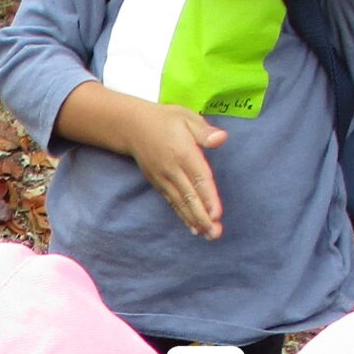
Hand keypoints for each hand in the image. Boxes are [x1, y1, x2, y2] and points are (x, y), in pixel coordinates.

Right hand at [127, 101, 226, 238]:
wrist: (132, 127)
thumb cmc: (165, 120)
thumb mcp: (186, 118)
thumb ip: (204, 131)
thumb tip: (221, 138)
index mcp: (184, 153)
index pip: (199, 179)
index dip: (208, 198)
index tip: (217, 214)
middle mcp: (173, 170)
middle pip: (190, 197)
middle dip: (203, 217)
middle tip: (215, 234)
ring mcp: (164, 179)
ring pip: (181, 203)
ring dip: (195, 220)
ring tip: (208, 235)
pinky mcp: (159, 184)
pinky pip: (173, 203)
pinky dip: (183, 216)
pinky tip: (193, 227)